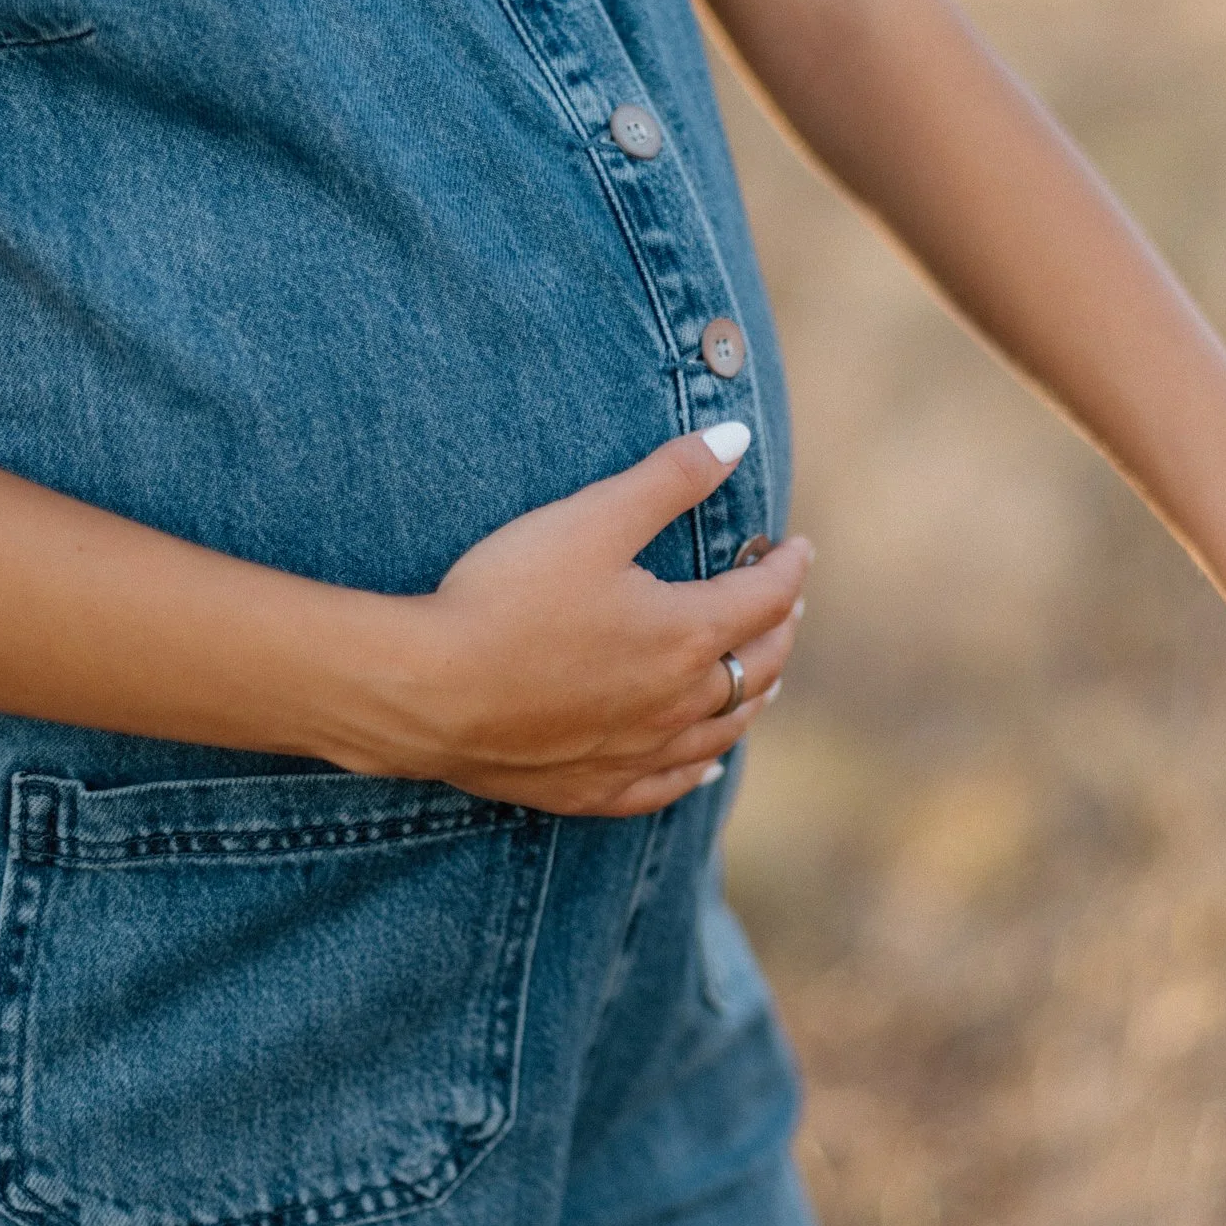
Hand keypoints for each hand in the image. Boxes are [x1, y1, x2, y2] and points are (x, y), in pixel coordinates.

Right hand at [325, 422, 809, 815]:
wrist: (428, 693)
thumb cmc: (507, 597)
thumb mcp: (593, 519)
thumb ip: (670, 478)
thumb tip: (737, 437)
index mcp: (688, 633)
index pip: (765, 598)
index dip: (788, 568)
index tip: (796, 548)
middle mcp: (679, 701)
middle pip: (756, 666)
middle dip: (779, 628)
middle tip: (786, 605)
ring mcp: (640, 752)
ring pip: (723, 729)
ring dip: (753, 696)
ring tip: (766, 678)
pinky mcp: (597, 788)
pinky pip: (670, 785)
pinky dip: (700, 767)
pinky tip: (707, 764)